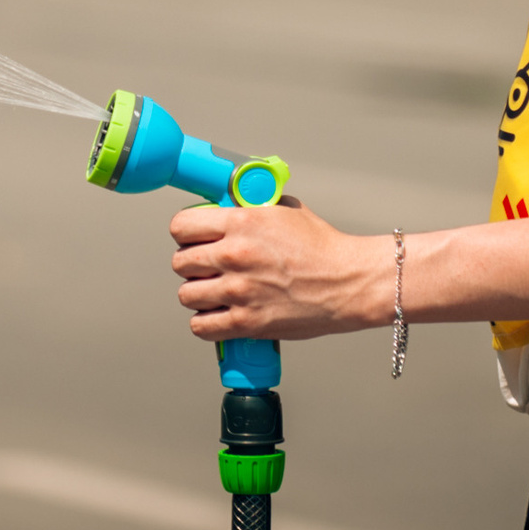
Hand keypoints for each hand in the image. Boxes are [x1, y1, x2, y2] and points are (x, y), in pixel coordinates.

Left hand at [168, 197, 388, 342]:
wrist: (348, 283)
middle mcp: (235, 255)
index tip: (192, 238)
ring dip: (198, 294)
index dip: (184, 233)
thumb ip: (253, 206)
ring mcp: (239, 291)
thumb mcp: (286, 209)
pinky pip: (201, 326)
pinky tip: (218, 315)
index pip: (182, 225)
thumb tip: (233, 203)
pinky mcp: (247, 322)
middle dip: (191, 264)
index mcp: (242, 222)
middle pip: (180, 262)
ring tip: (213, 292)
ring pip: (187, 295)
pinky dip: (206, 322)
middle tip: (205, 266)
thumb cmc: (323, 248)